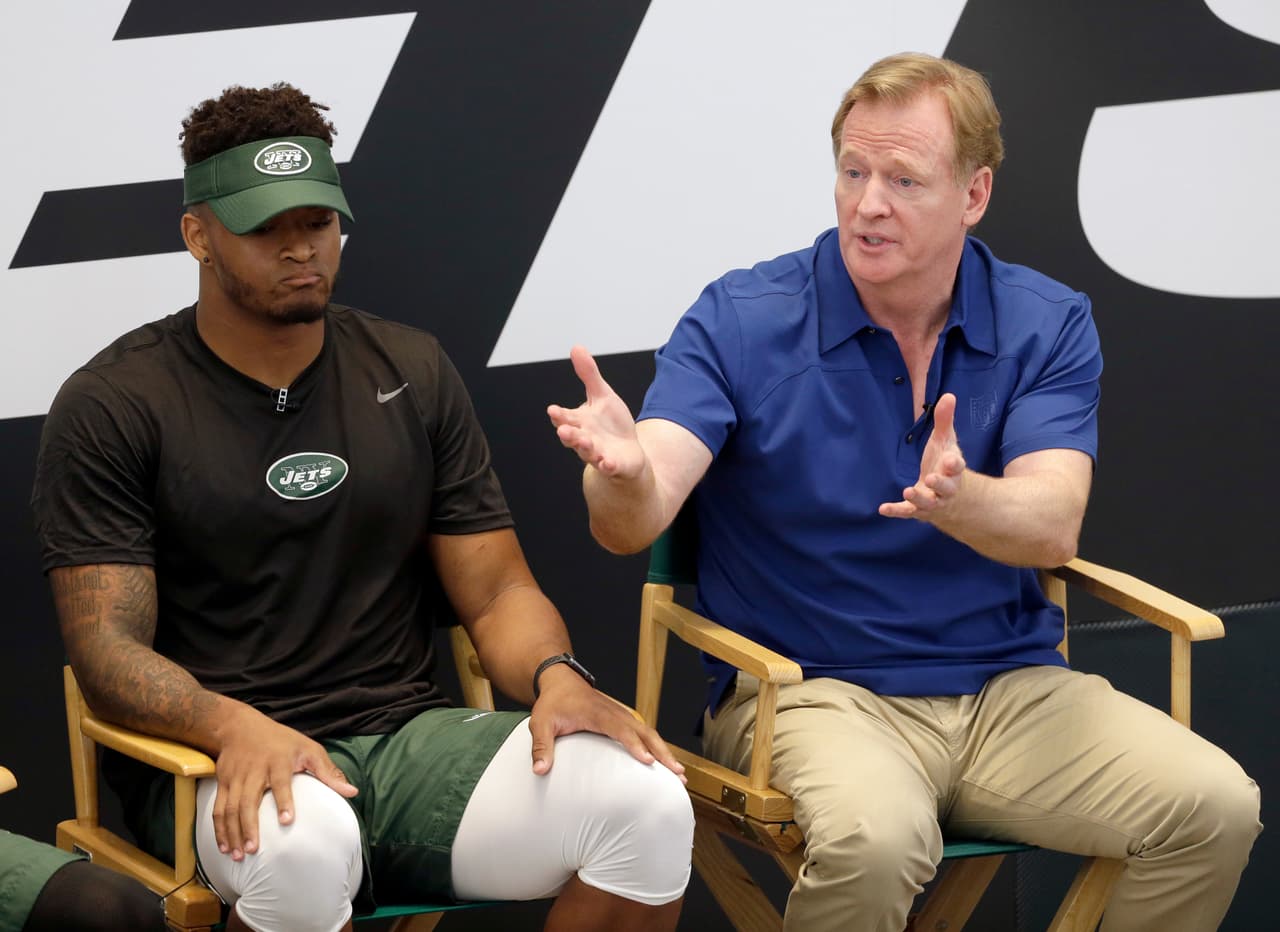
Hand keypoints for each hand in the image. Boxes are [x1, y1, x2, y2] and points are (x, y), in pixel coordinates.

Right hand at [211, 706, 356, 860]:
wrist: (240, 726)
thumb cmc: (282, 740)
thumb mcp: (309, 749)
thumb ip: (328, 772)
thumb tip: (352, 792)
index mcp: (278, 760)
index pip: (280, 781)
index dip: (283, 800)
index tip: (287, 821)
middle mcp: (254, 769)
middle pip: (248, 800)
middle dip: (249, 826)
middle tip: (255, 850)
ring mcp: (235, 777)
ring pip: (229, 808)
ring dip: (232, 833)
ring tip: (239, 855)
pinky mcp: (223, 783)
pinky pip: (218, 809)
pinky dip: (219, 829)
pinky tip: (225, 847)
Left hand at [528, 664, 685, 782]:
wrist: (561, 680)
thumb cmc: (553, 703)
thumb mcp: (541, 723)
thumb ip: (541, 746)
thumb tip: (540, 770)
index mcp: (599, 714)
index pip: (622, 730)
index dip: (635, 745)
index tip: (648, 761)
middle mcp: (616, 713)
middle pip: (646, 732)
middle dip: (663, 752)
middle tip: (677, 772)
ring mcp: (622, 715)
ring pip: (650, 733)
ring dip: (665, 751)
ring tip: (679, 773)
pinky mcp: (624, 719)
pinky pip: (645, 733)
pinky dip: (658, 747)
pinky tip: (666, 762)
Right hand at [547, 346, 647, 479]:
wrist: (627, 453)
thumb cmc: (611, 425)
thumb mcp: (602, 395)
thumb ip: (588, 374)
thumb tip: (576, 348)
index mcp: (579, 421)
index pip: (566, 417)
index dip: (559, 415)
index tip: (553, 410)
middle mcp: (585, 439)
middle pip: (573, 437)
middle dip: (567, 433)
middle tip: (563, 430)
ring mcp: (597, 454)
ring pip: (587, 452)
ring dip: (584, 447)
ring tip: (584, 442)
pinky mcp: (612, 465)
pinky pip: (608, 466)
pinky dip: (607, 465)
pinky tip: (608, 462)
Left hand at [879, 393, 966, 520]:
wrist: (952, 498)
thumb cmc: (945, 464)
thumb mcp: (946, 441)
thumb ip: (945, 420)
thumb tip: (948, 395)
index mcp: (953, 469)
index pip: (957, 466)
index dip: (954, 463)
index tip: (950, 459)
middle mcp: (946, 488)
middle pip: (946, 487)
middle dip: (939, 483)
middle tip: (930, 478)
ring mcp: (933, 500)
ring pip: (928, 502)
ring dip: (918, 497)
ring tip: (908, 490)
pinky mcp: (918, 510)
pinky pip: (908, 512)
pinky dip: (897, 511)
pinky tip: (883, 509)